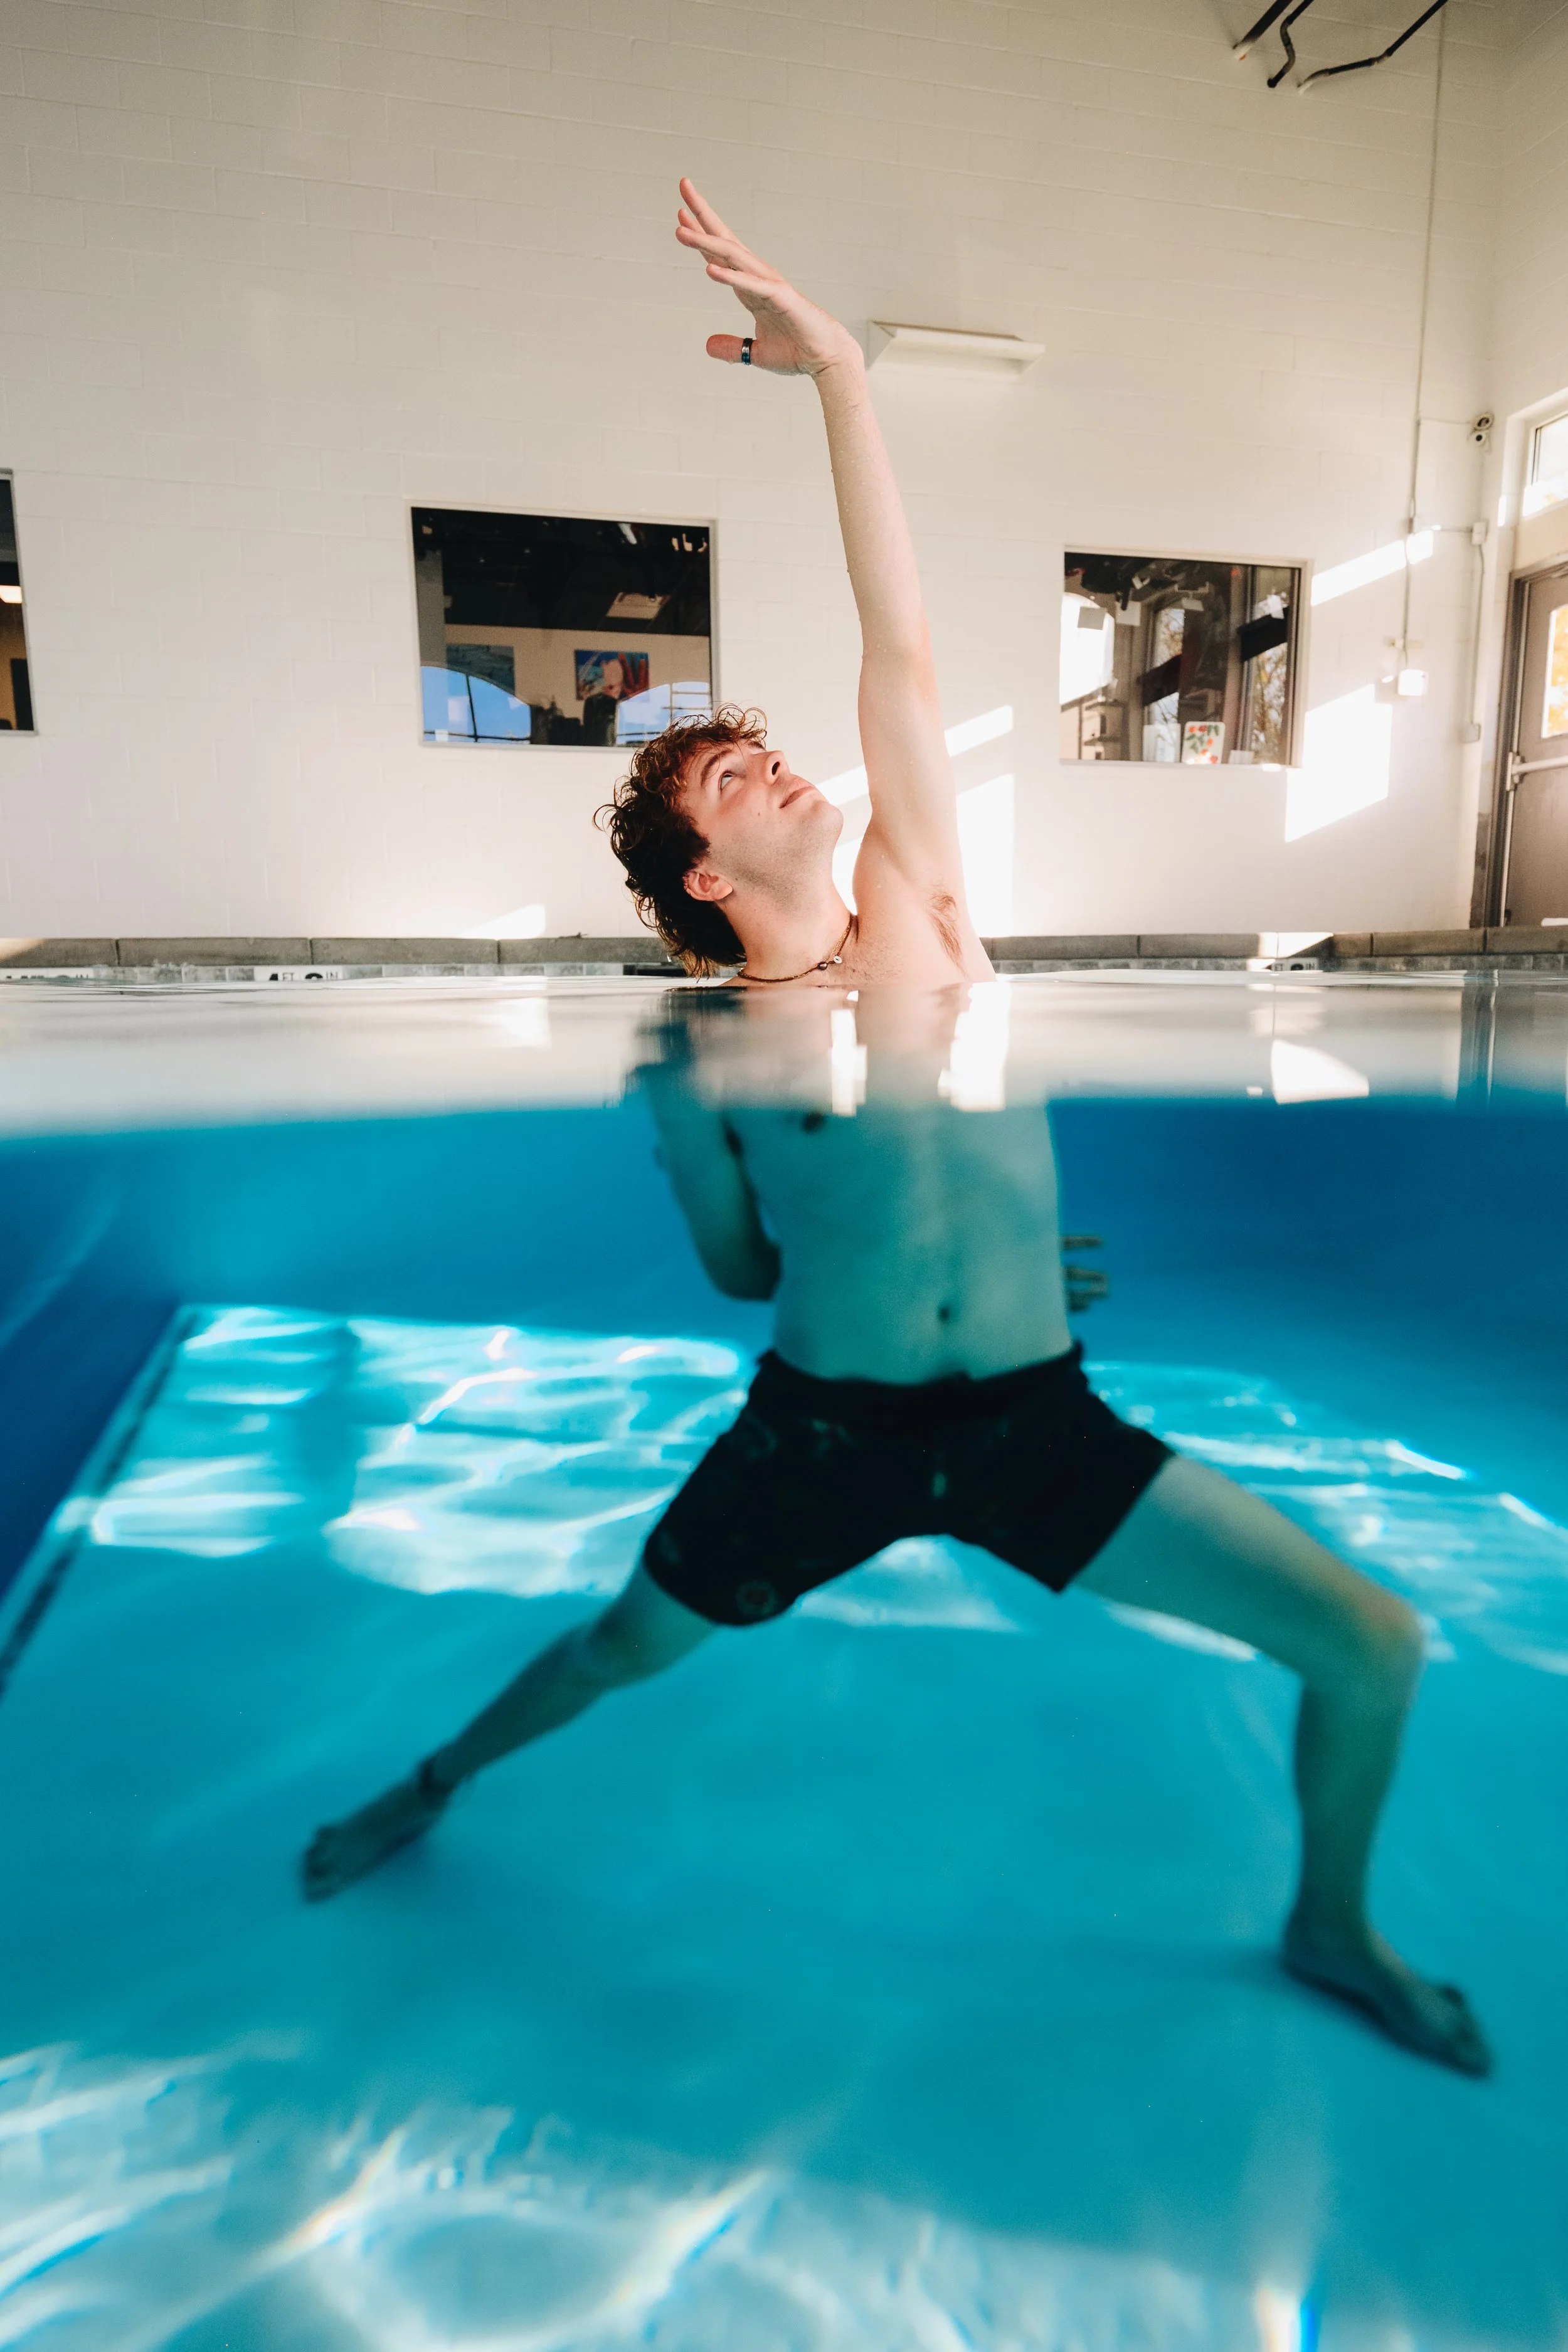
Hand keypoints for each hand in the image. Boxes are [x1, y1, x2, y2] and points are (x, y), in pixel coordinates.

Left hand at [676, 179, 859, 378]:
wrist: (827, 360)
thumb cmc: (798, 351)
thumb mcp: (757, 353)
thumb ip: (733, 348)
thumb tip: (708, 345)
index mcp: (751, 287)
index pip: (721, 255)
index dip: (701, 235)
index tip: (681, 216)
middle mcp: (758, 278)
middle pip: (725, 241)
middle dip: (703, 214)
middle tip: (683, 185)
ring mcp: (769, 285)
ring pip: (732, 257)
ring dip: (705, 242)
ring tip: (680, 230)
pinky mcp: (780, 299)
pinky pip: (750, 286)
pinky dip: (730, 277)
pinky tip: (709, 269)